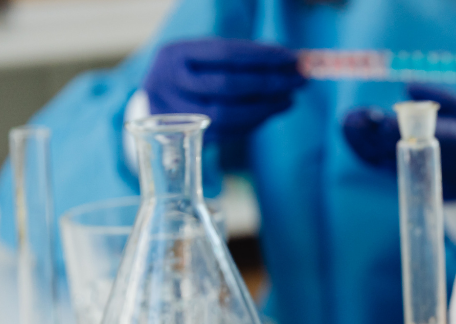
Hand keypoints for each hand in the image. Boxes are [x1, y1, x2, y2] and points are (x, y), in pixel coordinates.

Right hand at [143, 38, 304, 137]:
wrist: (157, 101)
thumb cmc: (193, 72)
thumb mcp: (207, 57)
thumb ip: (243, 58)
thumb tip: (291, 63)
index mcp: (175, 54)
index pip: (225, 53)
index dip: (262, 56)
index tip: (291, 59)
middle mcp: (167, 83)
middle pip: (226, 85)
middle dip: (269, 83)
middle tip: (298, 82)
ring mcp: (173, 114)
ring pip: (226, 114)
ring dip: (265, 108)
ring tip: (288, 100)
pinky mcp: (185, 138)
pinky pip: (226, 133)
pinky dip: (254, 123)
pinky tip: (270, 113)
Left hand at [342, 84, 455, 200]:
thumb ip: (448, 99)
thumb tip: (409, 86)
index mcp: (453, 144)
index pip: (421, 140)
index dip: (399, 132)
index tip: (383, 120)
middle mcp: (428, 159)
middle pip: (392, 150)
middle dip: (372, 134)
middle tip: (360, 114)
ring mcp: (409, 168)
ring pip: (377, 157)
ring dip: (359, 138)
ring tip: (351, 117)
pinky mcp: (396, 170)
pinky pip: (372, 160)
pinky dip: (357, 144)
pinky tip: (350, 123)